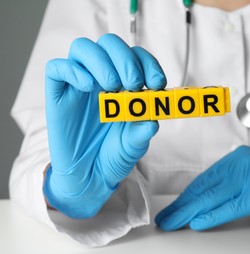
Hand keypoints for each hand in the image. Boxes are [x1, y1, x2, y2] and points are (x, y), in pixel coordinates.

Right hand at [44, 34, 165, 218]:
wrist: (89, 177)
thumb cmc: (113, 155)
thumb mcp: (134, 145)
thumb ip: (142, 132)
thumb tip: (153, 120)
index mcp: (125, 85)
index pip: (136, 57)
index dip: (148, 64)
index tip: (157, 84)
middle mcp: (102, 79)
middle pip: (110, 44)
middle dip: (126, 59)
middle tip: (134, 84)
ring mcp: (79, 85)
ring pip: (83, 49)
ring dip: (101, 61)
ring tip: (112, 87)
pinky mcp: (59, 95)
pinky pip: (57, 68)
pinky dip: (72, 70)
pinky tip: (88, 87)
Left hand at [155, 146, 249, 230]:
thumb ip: (233, 182)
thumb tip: (208, 198)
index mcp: (236, 159)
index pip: (204, 180)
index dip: (186, 196)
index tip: (173, 208)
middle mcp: (240, 164)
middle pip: (204, 188)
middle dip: (181, 206)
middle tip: (165, 219)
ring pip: (212, 197)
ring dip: (189, 212)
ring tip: (173, 223)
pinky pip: (231, 206)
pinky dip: (212, 215)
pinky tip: (198, 223)